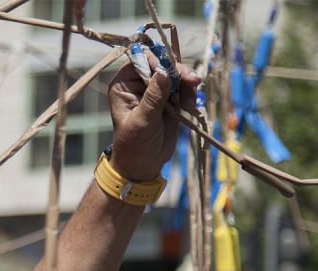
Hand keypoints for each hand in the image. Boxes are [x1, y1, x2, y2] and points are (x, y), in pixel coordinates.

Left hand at [108, 57, 200, 181]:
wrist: (144, 164)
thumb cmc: (135, 145)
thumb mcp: (143, 121)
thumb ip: (153, 97)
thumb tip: (163, 72)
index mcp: (123, 84)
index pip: (140, 59)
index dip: (157, 61)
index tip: (171, 73)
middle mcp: (138, 82)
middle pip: (162, 63)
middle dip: (178, 71)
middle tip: (193, 82)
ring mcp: (155, 89)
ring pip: (176, 74)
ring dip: (187, 84)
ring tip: (189, 104)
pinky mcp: (169, 98)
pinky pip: (184, 87)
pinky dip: (190, 93)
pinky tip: (190, 107)